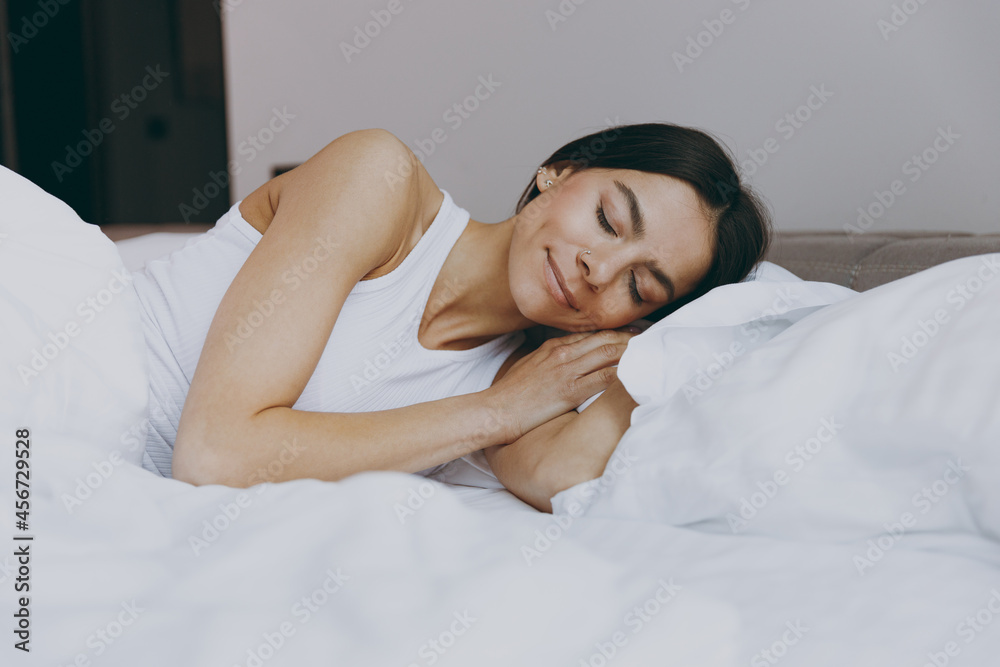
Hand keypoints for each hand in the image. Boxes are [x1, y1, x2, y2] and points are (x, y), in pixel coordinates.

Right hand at [484, 327, 640, 442]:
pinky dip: (625, 375)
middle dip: (630, 338)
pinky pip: (606, 378)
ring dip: (633, 353)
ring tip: (651, 354)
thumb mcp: (528, 366)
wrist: (497, 410)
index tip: (631, 335)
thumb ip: (547, 358)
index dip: (615, 333)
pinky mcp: (571, 390)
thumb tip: (561, 359)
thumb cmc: (509, 393)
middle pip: (606, 339)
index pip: (591, 334)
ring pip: (610, 354)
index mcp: (553, 346)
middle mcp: (563, 353)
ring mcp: (568, 370)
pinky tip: (638, 376)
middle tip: (650, 340)